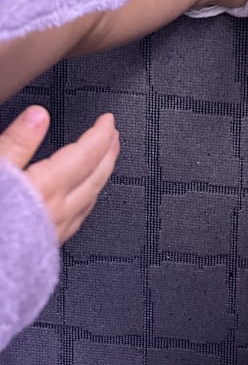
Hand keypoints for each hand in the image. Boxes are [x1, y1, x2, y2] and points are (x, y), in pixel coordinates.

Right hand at [0, 105, 119, 243]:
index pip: (86, 154)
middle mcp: (55, 211)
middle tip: (115, 137)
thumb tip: (39, 115)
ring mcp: (51, 232)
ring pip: (89, 200)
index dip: (100, 134)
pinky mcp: (42, 249)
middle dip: (108, 154)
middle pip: (95, 177)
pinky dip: (86, 202)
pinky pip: (76, 220)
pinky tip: (81, 203)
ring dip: (101, 177)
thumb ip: (16, 143)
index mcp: (45, 187)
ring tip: (104, 163)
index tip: (108, 120)